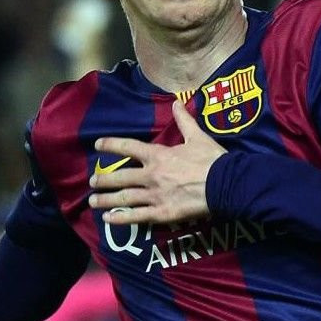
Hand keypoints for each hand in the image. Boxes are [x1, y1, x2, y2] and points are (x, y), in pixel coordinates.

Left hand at [88, 99, 225, 224]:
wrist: (228, 184)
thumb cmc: (213, 160)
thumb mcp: (198, 137)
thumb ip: (184, 121)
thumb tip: (177, 102)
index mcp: (159, 155)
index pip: (128, 147)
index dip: (111, 145)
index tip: (97, 144)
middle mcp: (152, 175)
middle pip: (120, 177)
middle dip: (104, 179)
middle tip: (92, 182)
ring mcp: (155, 195)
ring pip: (124, 198)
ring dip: (106, 199)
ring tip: (93, 202)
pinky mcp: (162, 213)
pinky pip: (137, 216)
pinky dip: (120, 218)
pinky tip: (108, 219)